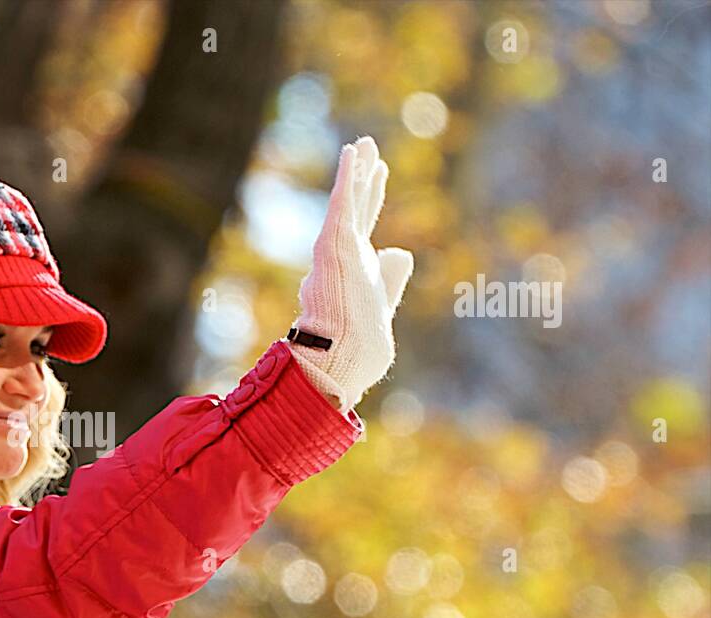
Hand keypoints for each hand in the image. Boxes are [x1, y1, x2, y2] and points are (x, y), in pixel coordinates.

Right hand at [287, 136, 413, 412]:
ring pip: (348, 200)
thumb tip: (401, 251)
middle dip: (362, 176)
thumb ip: (391, 276)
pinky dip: (346, 178)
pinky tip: (352, 152)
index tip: (378, 171)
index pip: (363, 223)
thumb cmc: (361, 342)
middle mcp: (342, 254)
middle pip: (355, 206)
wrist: (345, 357)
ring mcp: (336, 249)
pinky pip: (341, 204)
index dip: (371, 196)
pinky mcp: (334, 245)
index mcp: (354, 267)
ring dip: (355, 170)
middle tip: (368, 147)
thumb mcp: (383, 302)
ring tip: (364, 143)